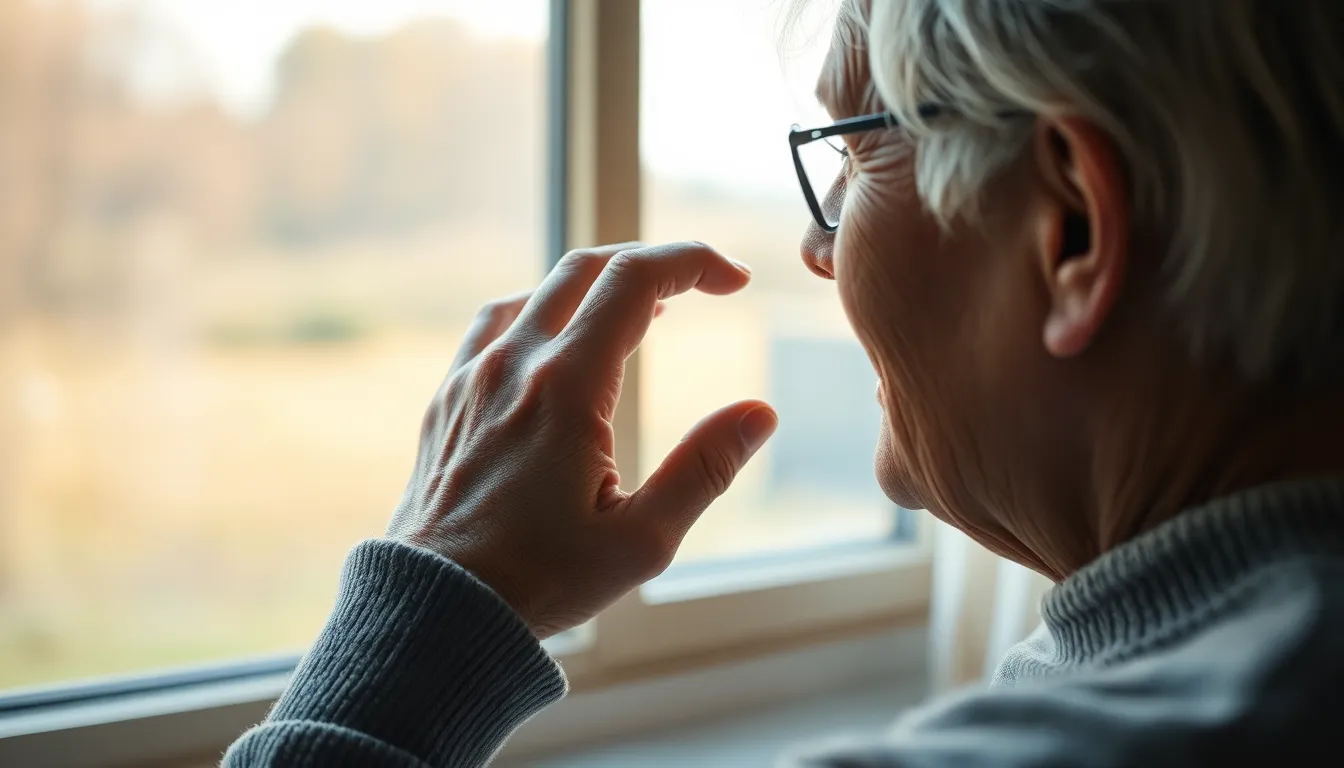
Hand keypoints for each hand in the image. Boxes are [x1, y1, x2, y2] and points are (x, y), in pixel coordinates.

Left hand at [386, 241, 778, 638]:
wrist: (435, 609)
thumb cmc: (539, 582)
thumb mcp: (642, 541)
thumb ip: (705, 468)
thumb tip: (760, 413)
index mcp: (567, 387)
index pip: (635, 280)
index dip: (693, 262)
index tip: (733, 280)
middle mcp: (514, 365)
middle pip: (587, 267)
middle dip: (653, 263)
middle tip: (701, 287)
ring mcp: (473, 376)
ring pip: (538, 290)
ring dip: (597, 284)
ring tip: (642, 313)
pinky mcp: (448, 397)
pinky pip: (496, 323)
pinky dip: (542, 309)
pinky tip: (560, 340)